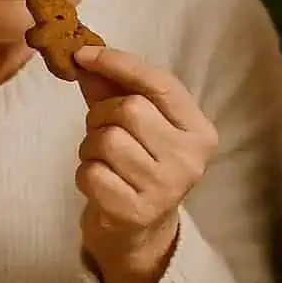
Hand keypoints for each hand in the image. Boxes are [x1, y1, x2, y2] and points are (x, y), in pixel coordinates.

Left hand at [71, 45, 217, 282]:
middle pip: (128, 110)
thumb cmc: (136, 162)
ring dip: (90, 146)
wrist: (137, 229)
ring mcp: (166, 189)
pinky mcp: (136, 213)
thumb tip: (82, 54)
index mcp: (199, 131)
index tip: (84, 53)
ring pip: (106, 141)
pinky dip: (84, 173)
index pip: (160, 83)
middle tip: (101, 131)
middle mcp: (190, 159)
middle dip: (101, 115)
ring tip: (102, 159)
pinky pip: (91, 173)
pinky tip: (100, 183)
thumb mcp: (133, 121)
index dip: (120, 63)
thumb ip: (112, 86)